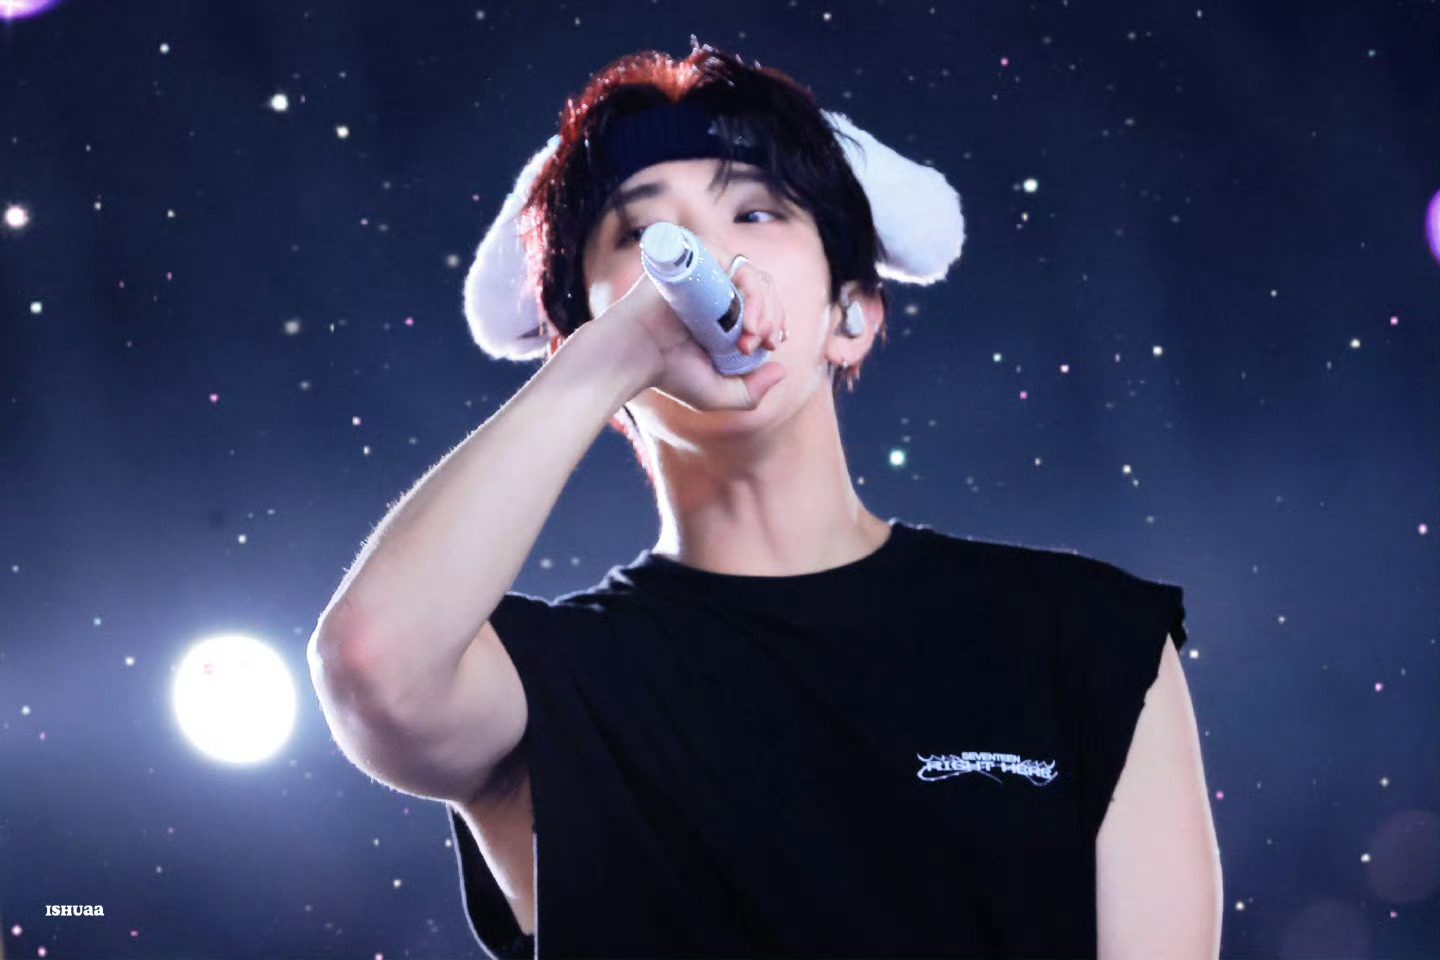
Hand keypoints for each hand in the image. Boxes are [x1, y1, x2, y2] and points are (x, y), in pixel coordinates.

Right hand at [603, 254, 787, 412]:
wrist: (633, 356)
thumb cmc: (669, 375)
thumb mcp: (717, 394)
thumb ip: (751, 392)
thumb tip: (782, 369)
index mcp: (723, 312)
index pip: (763, 303)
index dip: (776, 320)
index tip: (772, 343)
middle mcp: (715, 288)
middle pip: (762, 287)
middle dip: (772, 315)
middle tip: (760, 343)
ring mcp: (705, 272)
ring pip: (752, 274)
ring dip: (763, 304)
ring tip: (752, 333)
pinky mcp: (693, 258)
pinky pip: (731, 259)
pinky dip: (746, 285)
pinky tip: (744, 315)